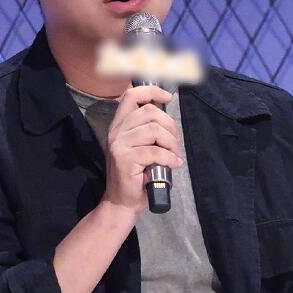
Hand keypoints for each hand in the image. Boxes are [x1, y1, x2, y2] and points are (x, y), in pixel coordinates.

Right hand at [99, 84, 181, 216]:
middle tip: (175, 143)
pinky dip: (169, 157)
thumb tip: (168, 118)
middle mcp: (116, 132)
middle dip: (170, 125)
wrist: (122, 201)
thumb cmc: (135, 175)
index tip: (167, 97)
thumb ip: (148, 131)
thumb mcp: (140, 147)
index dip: (151, 91)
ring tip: (175, 156)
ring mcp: (119, 145)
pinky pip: (155, 151)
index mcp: (119, 125)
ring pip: (154, 130)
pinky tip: (174, 164)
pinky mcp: (125, 159)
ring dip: (171, 143)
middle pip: (149, 112)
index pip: (131, 96)